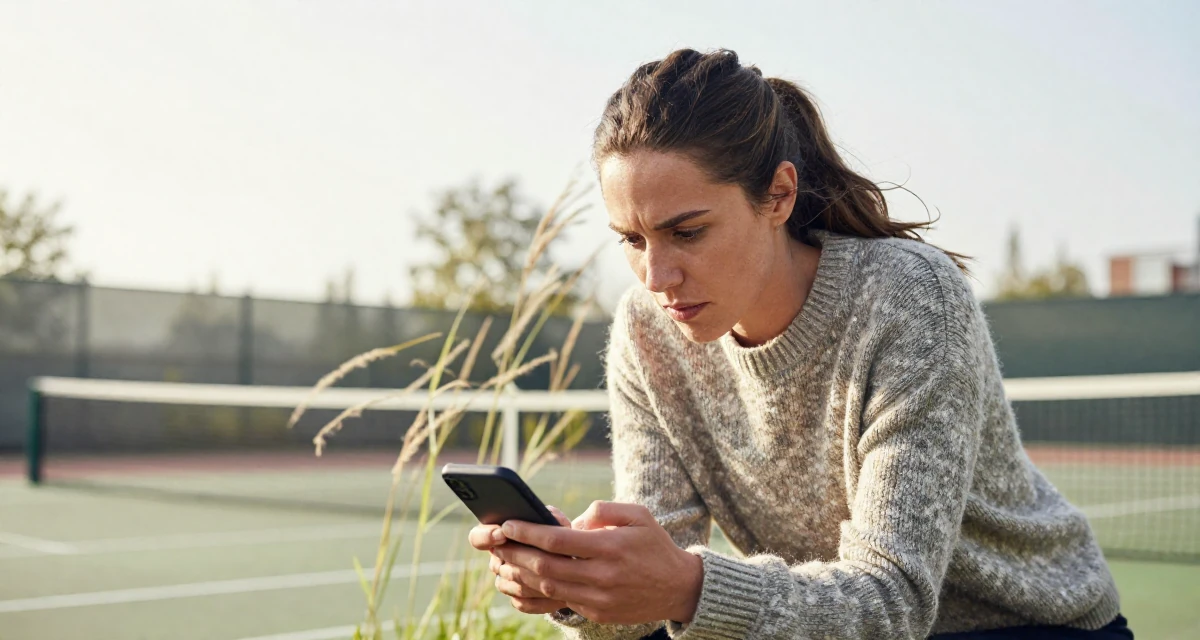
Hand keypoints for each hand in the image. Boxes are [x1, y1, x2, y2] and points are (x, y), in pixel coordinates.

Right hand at [468, 505, 572, 613]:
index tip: (502, 534)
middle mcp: (498, 560)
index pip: (477, 538)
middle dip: (515, 558)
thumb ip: (548, 516)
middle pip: (495, 564)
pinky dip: (538, 598)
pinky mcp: (520, 600)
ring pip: (507, 585)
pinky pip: (522, 603)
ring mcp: (507, 582)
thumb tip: (540, 515)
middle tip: (535, 555)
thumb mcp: (557, 522)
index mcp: (499, 537)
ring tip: (550, 575)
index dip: (486, 536)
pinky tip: (556, 594)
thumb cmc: (560, 535)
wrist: (572, 563)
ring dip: (528, 579)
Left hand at [491, 501, 703, 624]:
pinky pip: (562, 600)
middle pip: (545, 567)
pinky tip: (529, 577)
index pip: (557, 540)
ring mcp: (599, 599)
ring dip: (522, 574)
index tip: (508, 524)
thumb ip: (603, 509)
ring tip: (507, 559)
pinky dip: (542, 589)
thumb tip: (572, 520)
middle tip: (497, 542)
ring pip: (549, 587)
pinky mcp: (598, 614)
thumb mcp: (637, 515)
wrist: (679, 588)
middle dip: (516, 554)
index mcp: (610, 547)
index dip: (527, 532)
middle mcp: (602, 575)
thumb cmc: (655, 545)